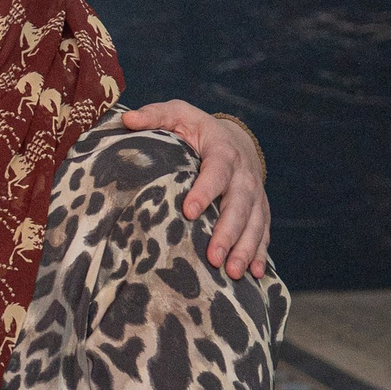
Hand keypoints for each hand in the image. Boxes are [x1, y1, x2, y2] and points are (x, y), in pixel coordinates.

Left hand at [121, 102, 269, 278]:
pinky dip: (260, 253)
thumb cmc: (196, 130)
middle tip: (213, 257)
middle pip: (239, 205)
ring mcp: (254, 195)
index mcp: (222, 151)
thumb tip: (127, 118)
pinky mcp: (259, 210)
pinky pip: (263, 232)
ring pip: (254, 223)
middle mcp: (243, 175)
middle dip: (227, 232)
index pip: (216, 171)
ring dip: (244, 248)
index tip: (189, 211)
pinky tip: (254, 274)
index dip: (204, 190)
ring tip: (231, 273)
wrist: (235, 139)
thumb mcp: (177, 115)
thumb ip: (155, 115)